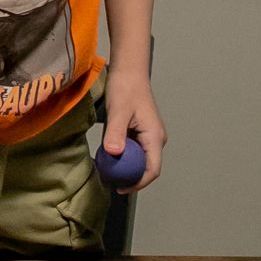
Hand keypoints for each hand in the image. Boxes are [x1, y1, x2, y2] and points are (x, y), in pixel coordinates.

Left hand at [100, 72, 165, 193]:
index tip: (121, 188)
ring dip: (124, 167)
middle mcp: (154, 139)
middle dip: (130, 178)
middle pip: (146, 167)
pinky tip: (106, 157)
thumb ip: (116, 132)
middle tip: (110, 182)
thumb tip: (113, 153)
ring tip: (106, 172)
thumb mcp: (118, 111)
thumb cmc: (126, 88)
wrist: (128, 72)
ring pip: (138, 159)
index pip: (152, 169)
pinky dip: (121, 156)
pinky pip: (132, 150)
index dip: (138, 182)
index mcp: (155, 136)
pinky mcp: (139, 133)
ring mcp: (147, 136)